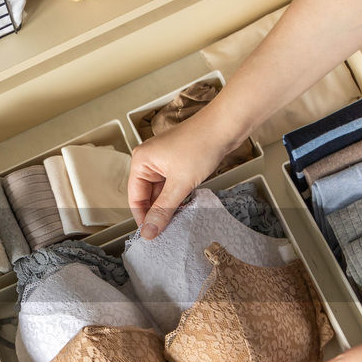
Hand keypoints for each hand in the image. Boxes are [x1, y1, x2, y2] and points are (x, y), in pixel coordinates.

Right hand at [128, 101, 244, 239]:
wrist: (225, 126)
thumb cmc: (200, 145)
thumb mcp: (180, 183)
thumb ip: (163, 210)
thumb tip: (149, 232)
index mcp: (141, 161)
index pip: (135, 198)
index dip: (143, 217)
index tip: (152, 235)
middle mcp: (149, 160)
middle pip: (147, 195)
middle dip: (158, 212)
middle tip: (168, 231)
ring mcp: (164, 161)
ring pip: (161, 191)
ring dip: (170, 205)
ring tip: (179, 219)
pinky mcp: (178, 162)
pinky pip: (172, 185)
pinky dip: (178, 196)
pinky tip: (187, 205)